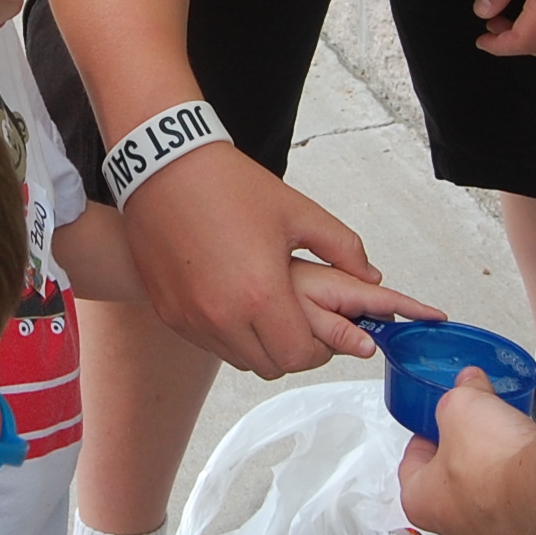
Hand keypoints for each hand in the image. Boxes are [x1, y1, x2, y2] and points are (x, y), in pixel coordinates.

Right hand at [120, 141, 379, 377]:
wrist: (164, 168)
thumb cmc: (230, 187)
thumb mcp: (298, 212)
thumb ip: (343, 248)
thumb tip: (371, 276)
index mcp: (262, 294)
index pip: (300, 355)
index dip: (319, 349)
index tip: (322, 333)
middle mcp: (224, 316)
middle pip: (272, 366)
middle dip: (291, 349)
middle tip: (297, 322)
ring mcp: (193, 318)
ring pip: (239, 360)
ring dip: (258, 345)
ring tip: (266, 310)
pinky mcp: (170, 314)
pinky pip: (209, 343)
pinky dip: (227, 334)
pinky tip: (234, 301)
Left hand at [283, 260, 441, 362]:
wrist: (246, 263)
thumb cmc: (274, 277)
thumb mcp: (307, 312)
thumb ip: (338, 331)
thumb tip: (367, 346)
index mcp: (345, 288)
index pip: (390, 300)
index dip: (416, 311)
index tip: (437, 318)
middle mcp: (343, 291)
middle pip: (367, 327)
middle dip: (350, 339)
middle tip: (318, 331)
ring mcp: (332, 299)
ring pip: (344, 336)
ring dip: (325, 341)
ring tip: (300, 324)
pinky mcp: (321, 305)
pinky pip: (328, 332)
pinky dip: (315, 336)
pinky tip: (297, 327)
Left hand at [396, 367, 535, 534]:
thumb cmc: (495, 464)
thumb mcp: (461, 406)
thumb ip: (459, 394)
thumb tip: (468, 383)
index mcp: (420, 503)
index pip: (411, 466)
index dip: (424, 437)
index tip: (435, 424)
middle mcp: (454, 531)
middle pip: (449, 487)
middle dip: (462, 457)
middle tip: (475, 432)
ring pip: (487, 502)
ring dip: (495, 476)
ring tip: (508, 445)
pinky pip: (522, 510)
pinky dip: (525, 489)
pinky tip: (533, 466)